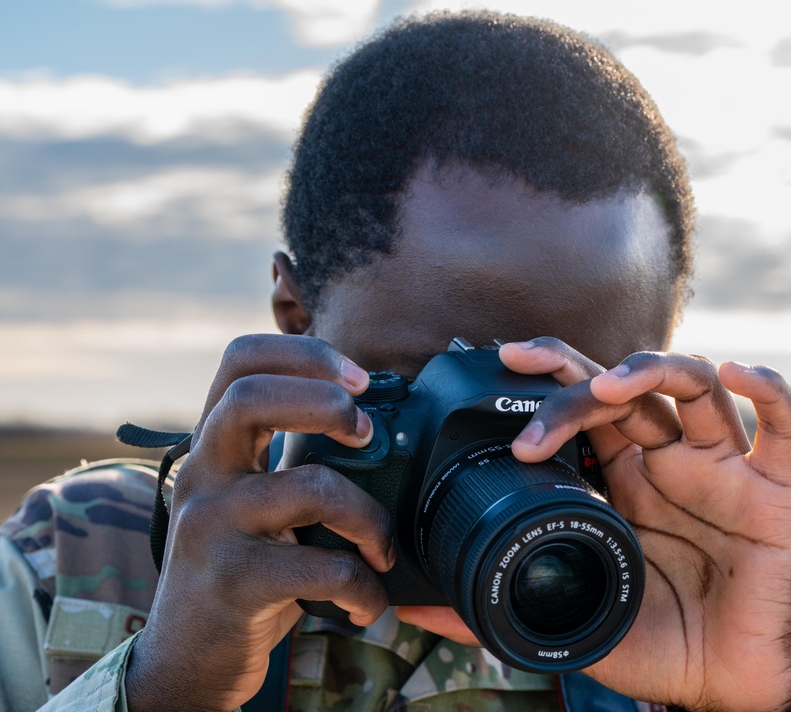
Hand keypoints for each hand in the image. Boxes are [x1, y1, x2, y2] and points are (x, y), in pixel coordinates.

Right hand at [125, 334, 395, 711]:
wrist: (189, 657)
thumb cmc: (244, 565)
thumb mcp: (255, 500)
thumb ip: (292, 457)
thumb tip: (379, 424)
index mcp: (216, 444)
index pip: (240, 359)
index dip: (305, 353)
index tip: (359, 378)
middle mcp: (202, 474)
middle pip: (250, 398)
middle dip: (327, 404)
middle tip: (367, 436)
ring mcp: (209, 526)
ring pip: (310, 486)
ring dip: (370, 518)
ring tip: (383, 547)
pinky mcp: (232, 582)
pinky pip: (323, 567)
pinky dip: (363, 586)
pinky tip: (368, 601)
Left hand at [399, 338, 790, 711]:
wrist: (729, 690)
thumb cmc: (659, 647)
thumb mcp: (571, 623)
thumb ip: (496, 609)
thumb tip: (414, 610)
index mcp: (625, 482)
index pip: (587, 409)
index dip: (552, 380)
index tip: (502, 362)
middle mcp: (671, 462)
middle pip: (628, 390)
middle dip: (578, 379)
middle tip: (531, 381)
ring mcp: (725, 471)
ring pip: (696, 387)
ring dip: (652, 372)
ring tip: (610, 386)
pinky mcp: (780, 492)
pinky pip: (785, 428)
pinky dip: (769, 392)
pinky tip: (738, 374)